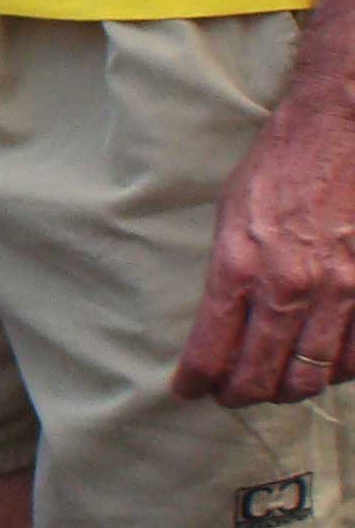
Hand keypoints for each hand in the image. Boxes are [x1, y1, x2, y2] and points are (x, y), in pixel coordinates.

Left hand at [175, 90, 354, 405]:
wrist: (339, 131)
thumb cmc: (280, 167)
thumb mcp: (230, 215)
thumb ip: (228, 272)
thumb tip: (222, 320)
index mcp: (238, 266)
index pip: (210, 349)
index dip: (195, 380)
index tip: (187, 390)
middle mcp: (287, 287)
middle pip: (259, 376)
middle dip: (239, 394)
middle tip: (230, 395)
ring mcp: (338, 292)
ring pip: (311, 376)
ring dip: (288, 389)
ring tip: (275, 385)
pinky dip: (338, 371)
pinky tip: (323, 365)